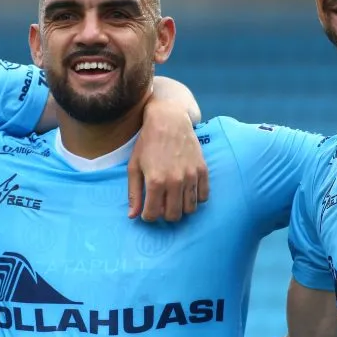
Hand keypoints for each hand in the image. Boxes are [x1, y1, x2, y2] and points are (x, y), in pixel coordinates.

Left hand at [128, 100, 209, 221]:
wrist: (169, 120)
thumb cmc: (148, 143)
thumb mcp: (134, 166)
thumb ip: (134, 193)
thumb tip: (132, 216)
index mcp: (155, 181)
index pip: (153, 214)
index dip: (148, 216)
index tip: (147, 211)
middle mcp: (175, 181)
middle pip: (174, 216)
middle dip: (165, 215)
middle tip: (161, 205)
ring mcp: (191, 176)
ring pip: (190, 209)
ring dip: (181, 208)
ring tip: (173, 199)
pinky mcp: (202, 170)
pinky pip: (203, 197)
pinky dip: (195, 199)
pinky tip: (186, 191)